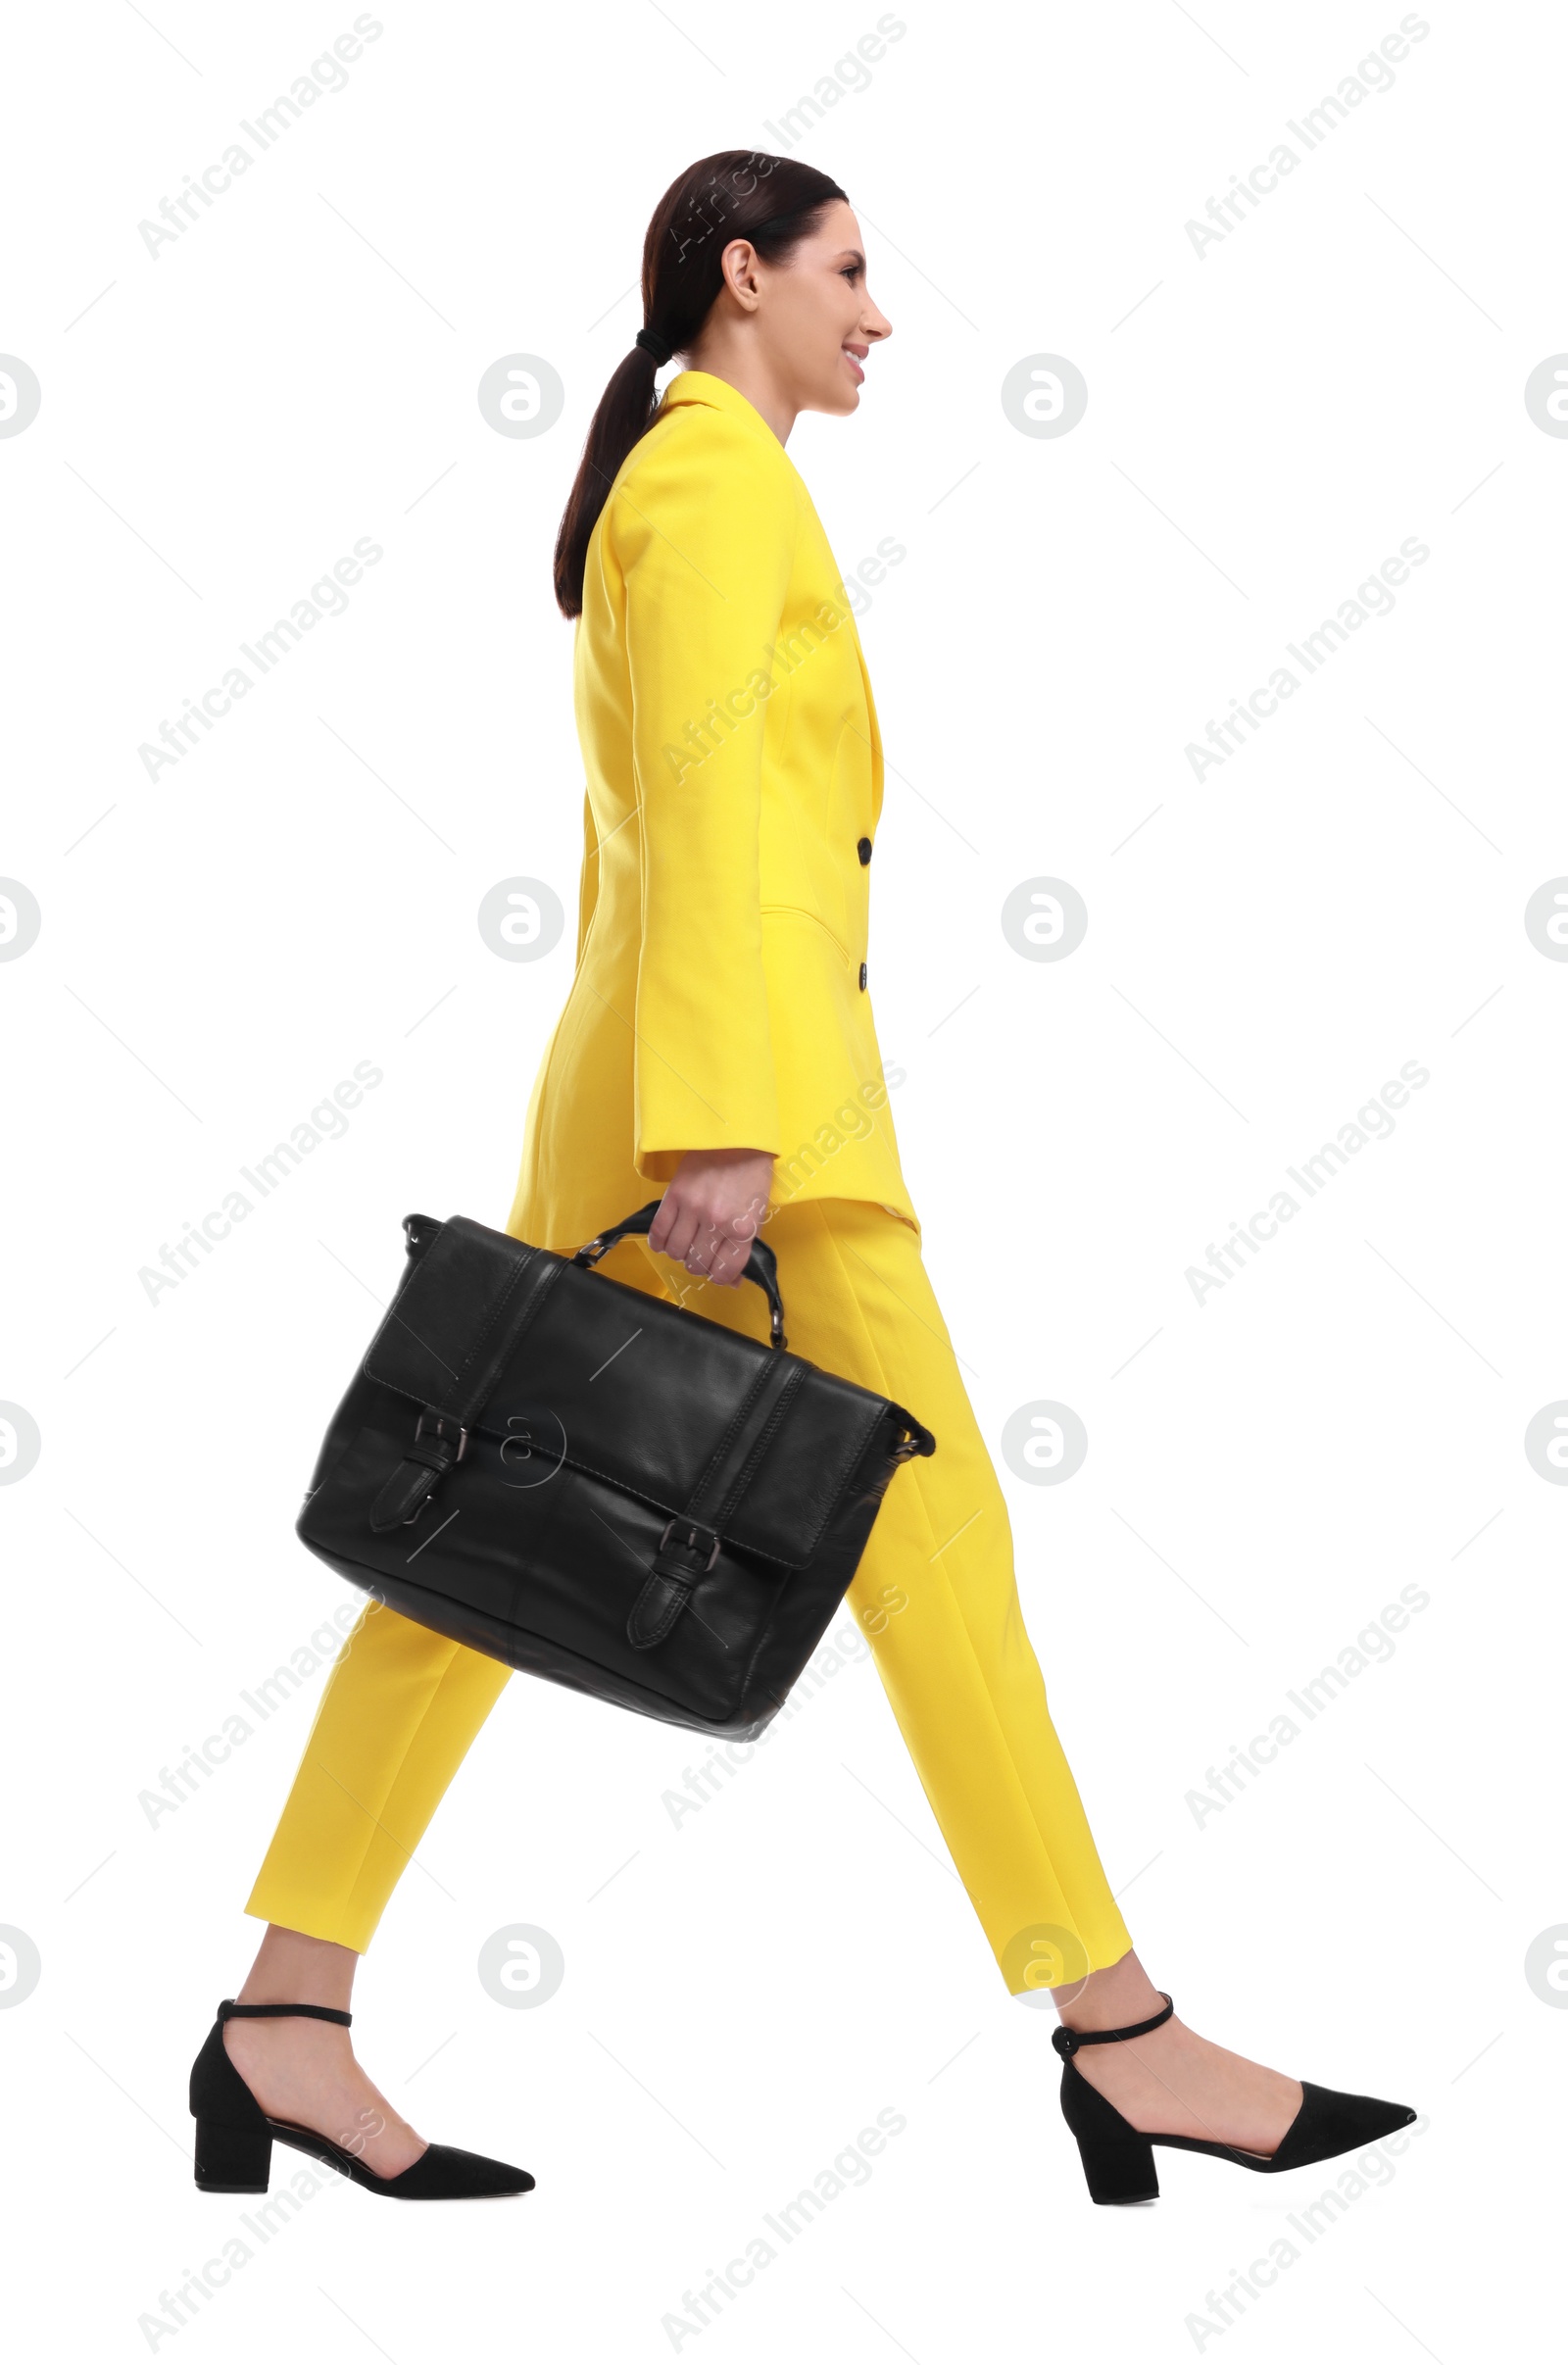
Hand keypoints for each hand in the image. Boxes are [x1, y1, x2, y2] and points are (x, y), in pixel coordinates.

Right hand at [647, 1148, 774, 1287]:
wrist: (736, 1138)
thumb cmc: (751, 1174)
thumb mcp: (758, 1213)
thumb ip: (746, 1248)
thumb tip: (734, 1281)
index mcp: (742, 1227)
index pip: (724, 1271)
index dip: (720, 1277)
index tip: (718, 1272)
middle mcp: (717, 1221)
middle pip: (697, 1265)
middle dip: (699, 1266)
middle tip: (702, 1255)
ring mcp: (693, 1208)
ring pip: (676, 1252)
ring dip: (680, 1255)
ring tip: (686, 1245)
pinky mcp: (675, 1195)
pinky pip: (659, 1231)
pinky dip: (659, 1243)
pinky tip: (664, 1242)